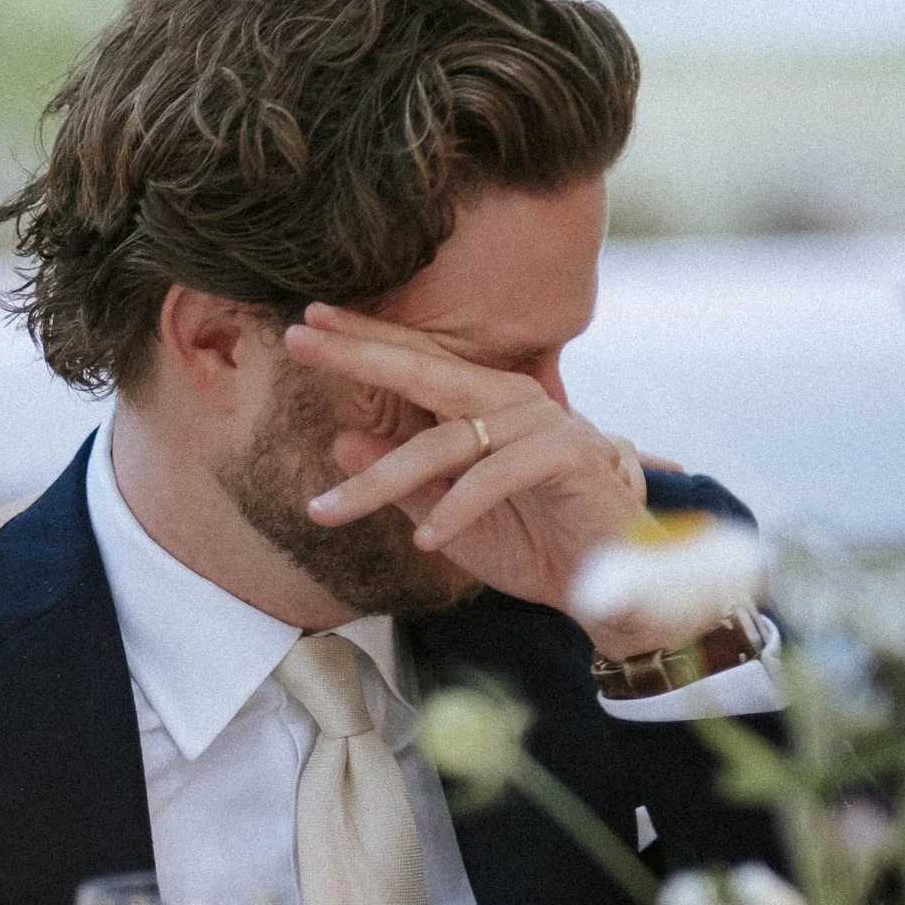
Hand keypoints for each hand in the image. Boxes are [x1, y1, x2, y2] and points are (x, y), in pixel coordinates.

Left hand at [284, 308, 656, 644]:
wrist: (606, 579)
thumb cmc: (531, 539)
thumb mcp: (446, 515)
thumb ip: (402, 482)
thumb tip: (340, 442)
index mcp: (484, 403)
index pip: (415, 363)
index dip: (362, 341)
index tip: (304, 324)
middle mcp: (511, 400)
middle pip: (424, 371)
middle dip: (358, 355)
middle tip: (298, 340)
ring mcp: (542, 424)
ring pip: (445, 442)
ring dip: (381, 482)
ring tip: (325, 511)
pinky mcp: (569, 456)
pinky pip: (496, 476)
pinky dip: (456, 509)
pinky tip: (425, 541)